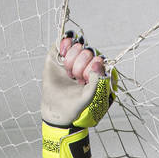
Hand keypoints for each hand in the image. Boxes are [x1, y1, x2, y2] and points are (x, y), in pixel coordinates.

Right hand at [41, 32, 117, 157]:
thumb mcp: (95, 98)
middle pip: (88, 51)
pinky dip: (64, 43)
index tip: (87, 79)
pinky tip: (62, 55)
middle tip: (77, 79)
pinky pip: (63, 41)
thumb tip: (101, 61)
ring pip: (77, 47)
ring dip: (72, 60)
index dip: (93, 67)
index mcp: (97, 74)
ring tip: (69, 74)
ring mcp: (71, 61)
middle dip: (82, 65)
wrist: (59, 116)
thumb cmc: (80, 111)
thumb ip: (100, 81)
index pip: (99, 58)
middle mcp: (85, 65)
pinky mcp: (57, 58)